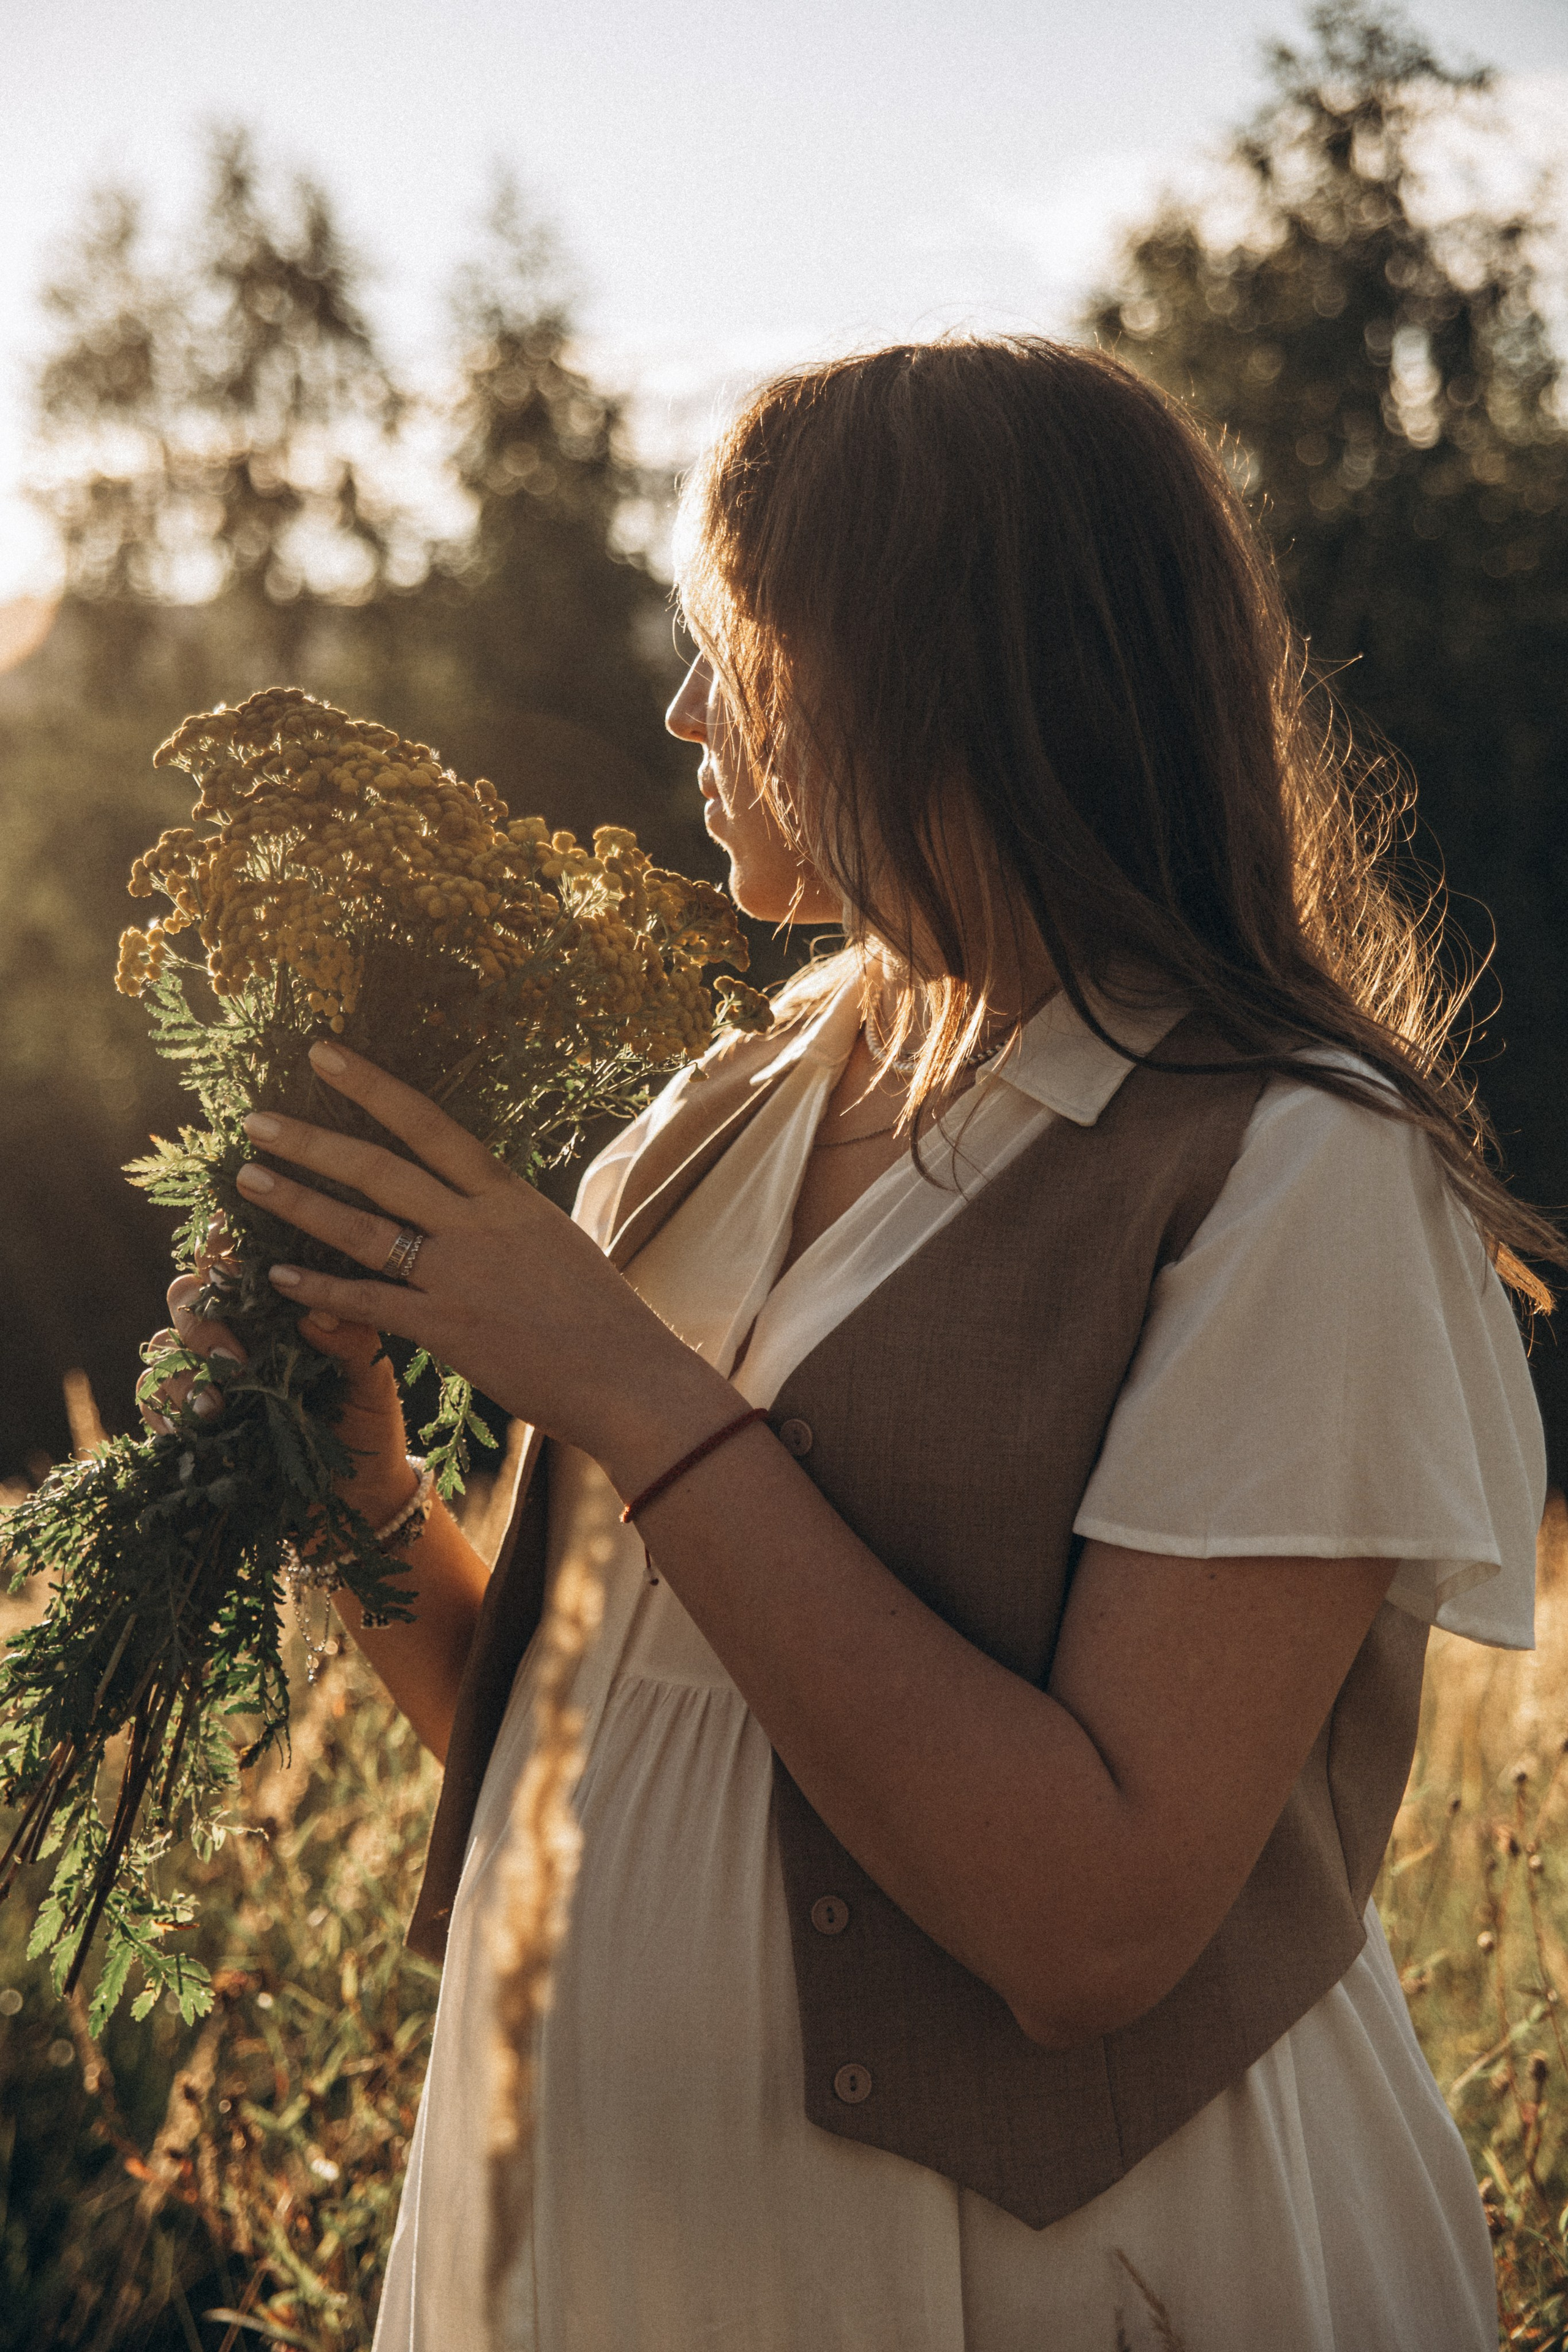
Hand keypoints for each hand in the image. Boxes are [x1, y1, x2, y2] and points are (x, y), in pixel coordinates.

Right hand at [140, 1214, 414, 1524]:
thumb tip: (315, 1309)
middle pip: (187, 1295)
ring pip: (164, 1346)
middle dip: (203, 1318)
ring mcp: (207, 1375)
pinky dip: (165, 1406)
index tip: (227, 1250)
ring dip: (184, 1370)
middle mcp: (236, 1333)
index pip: (236, 1260)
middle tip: (237, 1356)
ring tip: (220, 1404)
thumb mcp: (372, 1383)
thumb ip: (352, 1341)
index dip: (221, 1246)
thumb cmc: (369, 1428)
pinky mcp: (189, 1419)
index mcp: (277, 1309)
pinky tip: (198, 1425)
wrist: (358, 1500)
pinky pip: (152, 1397)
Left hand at [231, 1041, 714, 1472]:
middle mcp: (479, 1225)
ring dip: (299, 1202)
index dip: (372, 1086)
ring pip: (363, 1229)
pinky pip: (368, 1302)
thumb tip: (473, 1198)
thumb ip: (505, 1218)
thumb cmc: (602, 1316)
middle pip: (381, 1169)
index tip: (323, 1054)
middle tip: (254, 1121)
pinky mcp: (448, 1329)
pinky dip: (320, 1288)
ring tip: (247, 1181)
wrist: (631, 1378)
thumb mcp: (556, 1242)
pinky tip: (278, 1276)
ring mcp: (460, 1276)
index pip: (431, 1124)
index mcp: (510, 1195)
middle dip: (311, 1141)